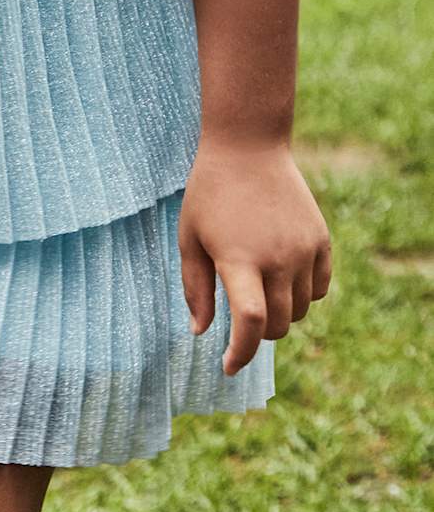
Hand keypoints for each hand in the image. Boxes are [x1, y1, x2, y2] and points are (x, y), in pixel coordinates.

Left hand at [179, 138, 331, 374]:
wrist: (248, 146)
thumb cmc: (209, 193)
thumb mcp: (190, 237)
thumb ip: (195, 287)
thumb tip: (202, 331)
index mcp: (239, 259)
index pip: (250, 323)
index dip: (240, 353)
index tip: (227, 365)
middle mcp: (276, 259)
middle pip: (276, 325)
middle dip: (256, 331)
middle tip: (241, 315)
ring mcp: (303, 250)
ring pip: (300, 311)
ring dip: (280, 312)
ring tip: (259, 285)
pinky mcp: (322, 240)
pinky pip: (320, 289)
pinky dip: (304, 293)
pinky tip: (283, 274)